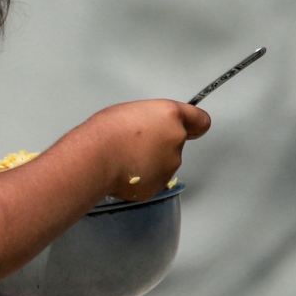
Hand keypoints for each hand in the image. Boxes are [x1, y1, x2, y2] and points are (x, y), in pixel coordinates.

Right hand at [90, 100, 209, 201]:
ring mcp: (170, 165)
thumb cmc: (106, 131)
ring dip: (152, 161)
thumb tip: (152, 129)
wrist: (95, 158)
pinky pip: (155, 179)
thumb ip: (152, 120)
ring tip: (126, 157)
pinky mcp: (160, 184)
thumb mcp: (132, 111)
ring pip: (165, 162)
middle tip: (137, 143)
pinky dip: (144, 176)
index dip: (194, 125)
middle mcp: (176, 140)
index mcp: (170, 116)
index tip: (191, 128)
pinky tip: (126, 170)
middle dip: (162, 144)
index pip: (200, 120)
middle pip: (177, 142)